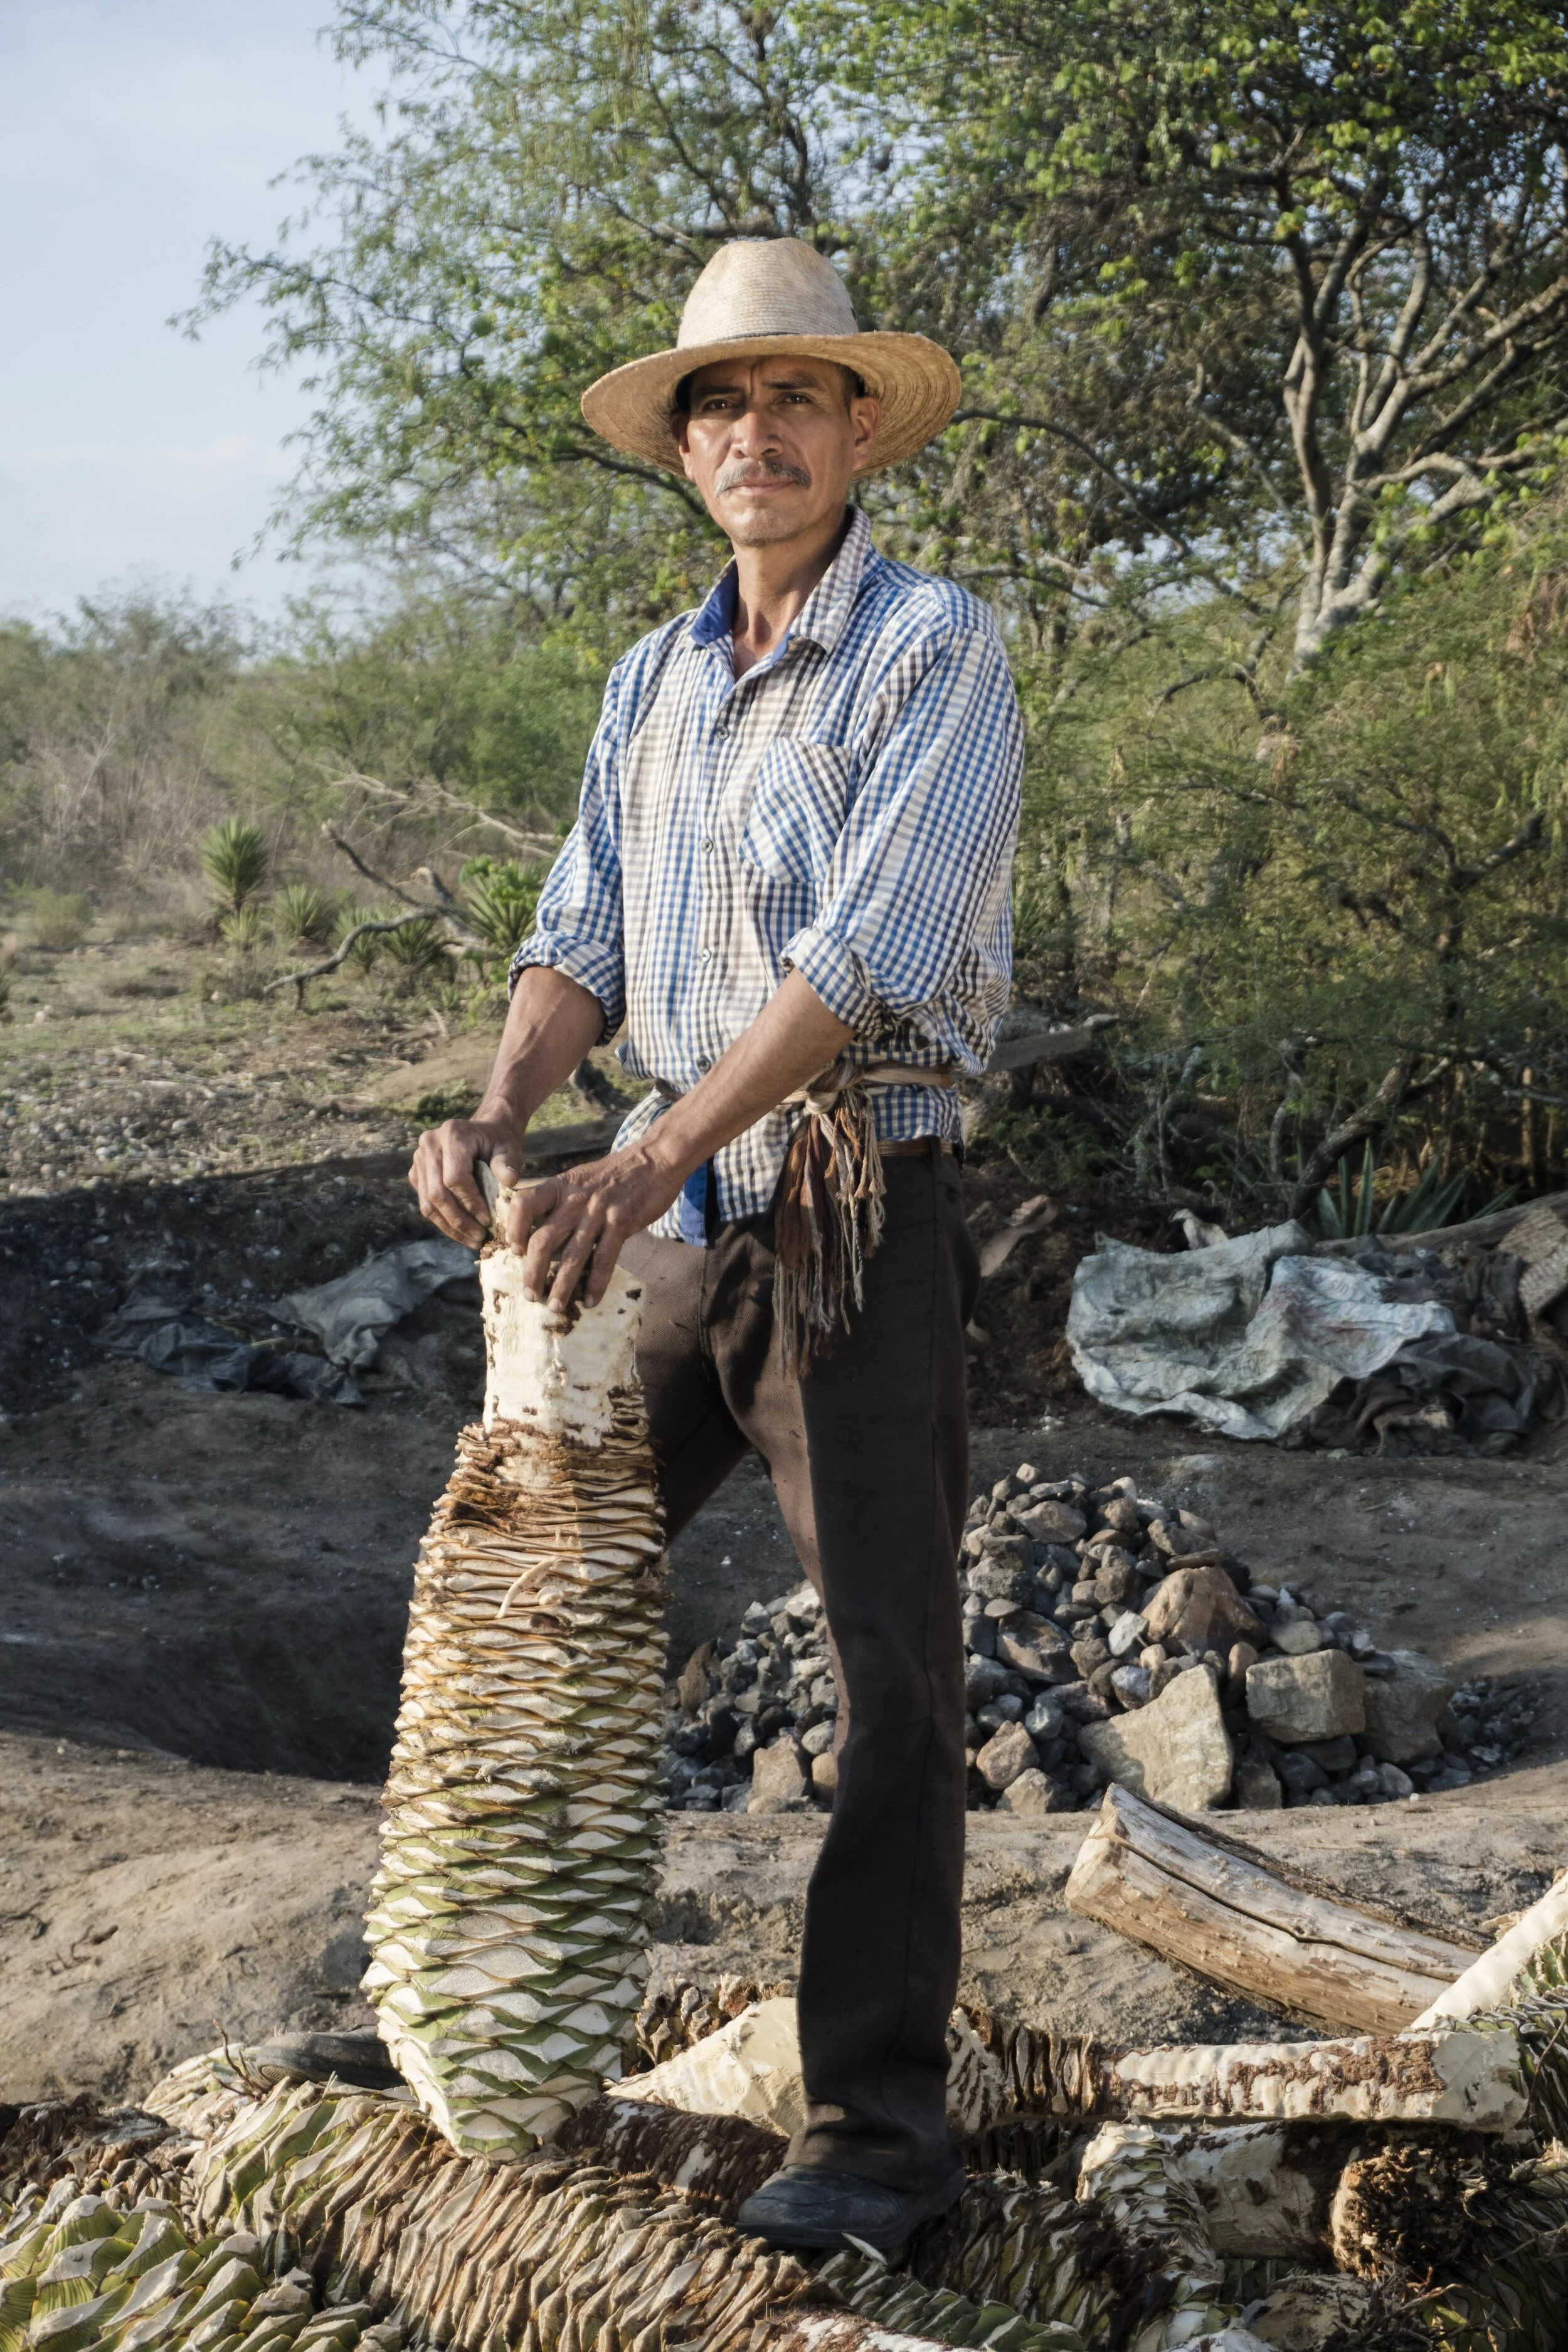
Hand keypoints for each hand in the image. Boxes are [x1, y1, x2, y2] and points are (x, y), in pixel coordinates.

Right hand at [409, 1116, 525, 1246]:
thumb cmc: (498, 1143)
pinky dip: (443, 1222)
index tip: (488, 1219)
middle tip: (480, 1237)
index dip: (471, 1203)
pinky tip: (462, 1232)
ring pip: (428, 1203)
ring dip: (450, 1227)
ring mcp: (419, 1159)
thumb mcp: (509, 1148)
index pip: (455, 1178)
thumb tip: (510, 1182)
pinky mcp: (416, 1174)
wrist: (482, 1134)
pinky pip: (425, 1204)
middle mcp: (429, 1144)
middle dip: (459, 1220)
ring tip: (473, 1240)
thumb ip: (508, 1164)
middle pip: (437, 1193)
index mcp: (452, 1134)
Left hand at [503, 1144, 684, 1311]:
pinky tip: (590, 1300)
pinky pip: (604, 1258)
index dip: (514, 1230)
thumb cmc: (615, 1174)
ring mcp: (598, 1210)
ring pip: (572, 1255)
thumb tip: (545, 1240)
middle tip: (530, 1295)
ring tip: (554, 1307)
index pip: (523, 1204)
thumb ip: (562, 1204)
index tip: (515, 1251)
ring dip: (561, 1285)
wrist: (654, 1158)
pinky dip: (595, 1284)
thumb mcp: (580, 1180)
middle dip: (532, 1272)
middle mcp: (575, 1198)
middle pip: (543, 1239)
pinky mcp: (621, 1220)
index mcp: (560, 1185)